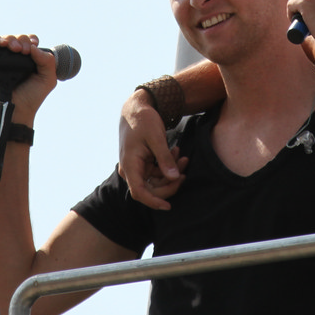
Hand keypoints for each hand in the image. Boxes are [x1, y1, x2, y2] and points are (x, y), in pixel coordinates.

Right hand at [0, 34, 58, 120]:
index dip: (30, 39)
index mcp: (27, 60)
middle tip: (23, 51)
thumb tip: (33, 47)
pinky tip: (3, 44)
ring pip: (3, 39)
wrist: (16, 111)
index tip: (33, 45)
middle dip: (21, 40)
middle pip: (16, 38)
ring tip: (15, 48)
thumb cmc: (31, 98)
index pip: (28, 41)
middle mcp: (13, 58)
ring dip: (10, 39)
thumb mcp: (48, 78)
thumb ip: (47, 61)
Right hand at [118, 89, 188, 209]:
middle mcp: (131, 170)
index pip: (139, 193)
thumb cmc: (143, 120)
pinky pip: (157, 171)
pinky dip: (168, 165)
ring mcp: (137, 167)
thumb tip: (174, 178)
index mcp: (130, 165)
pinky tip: (175, 152)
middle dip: (170, 183)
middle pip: (151, 189)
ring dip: (171, 172)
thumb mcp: (156, 138)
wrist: (136, 108)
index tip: (168, 206)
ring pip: (157, 180)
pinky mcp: (143, 163)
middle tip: (184, 172)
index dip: (154, 202)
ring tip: (183, 157)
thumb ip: (165, 158)